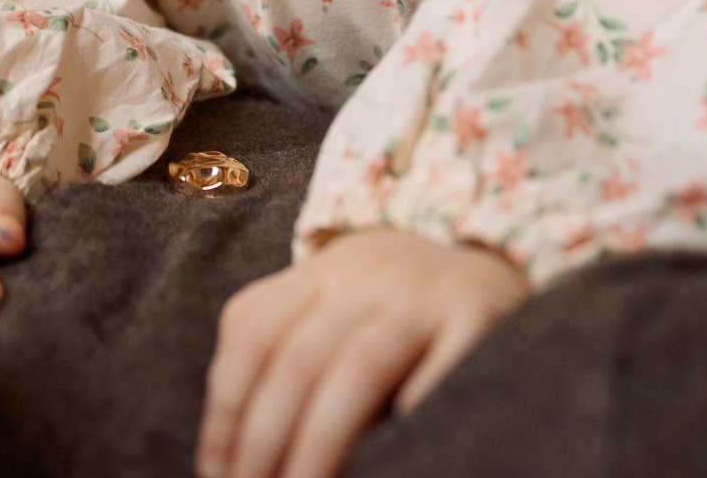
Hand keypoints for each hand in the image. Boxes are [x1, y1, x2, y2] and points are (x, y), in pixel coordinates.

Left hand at [197, 229, 528, 477]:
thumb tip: (233, 458)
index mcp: (319, 273)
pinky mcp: (481, 316)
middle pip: (298, 359)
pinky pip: (442, 369)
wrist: (488, 252)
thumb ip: (285, 359)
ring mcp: (424, 294)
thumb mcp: (333, 309)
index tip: (218, 473)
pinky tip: (391, 458)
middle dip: (264, 441)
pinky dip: (412, 412)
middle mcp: (365, 276)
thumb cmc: (391, 309)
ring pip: (359, 367)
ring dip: (320, 443)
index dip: (225, 410)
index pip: (250, 332)